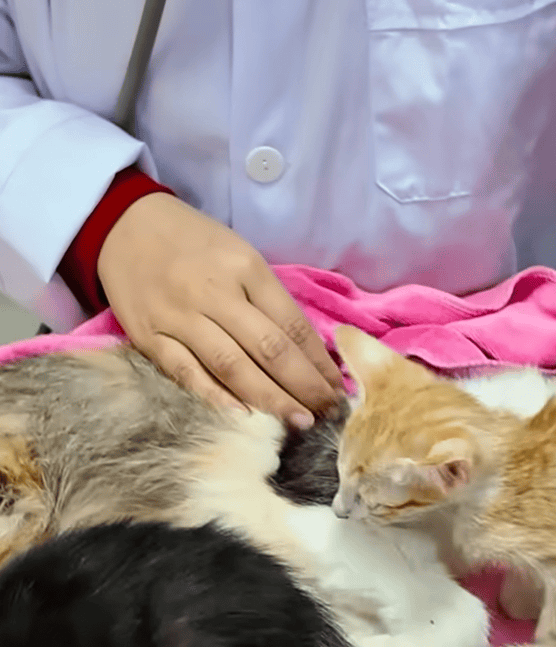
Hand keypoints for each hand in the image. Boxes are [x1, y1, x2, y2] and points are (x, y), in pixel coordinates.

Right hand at [97, 192, 343, 422]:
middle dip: (304, 386)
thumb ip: (268, 299)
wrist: (125, 225)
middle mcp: (215, 293)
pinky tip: (243, 417)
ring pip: (232, 365)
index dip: (319, 362)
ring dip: (270, 399)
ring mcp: (180, 316)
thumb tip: (308, 350)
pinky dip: (215, 397)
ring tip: (298, 421)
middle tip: (328, 413)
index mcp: (246, 268)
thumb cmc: (194, 242)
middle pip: (269, 349)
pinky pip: (186, 373)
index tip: (338, 388)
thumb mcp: (240, 254)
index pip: (292, 324)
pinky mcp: (149, 336)